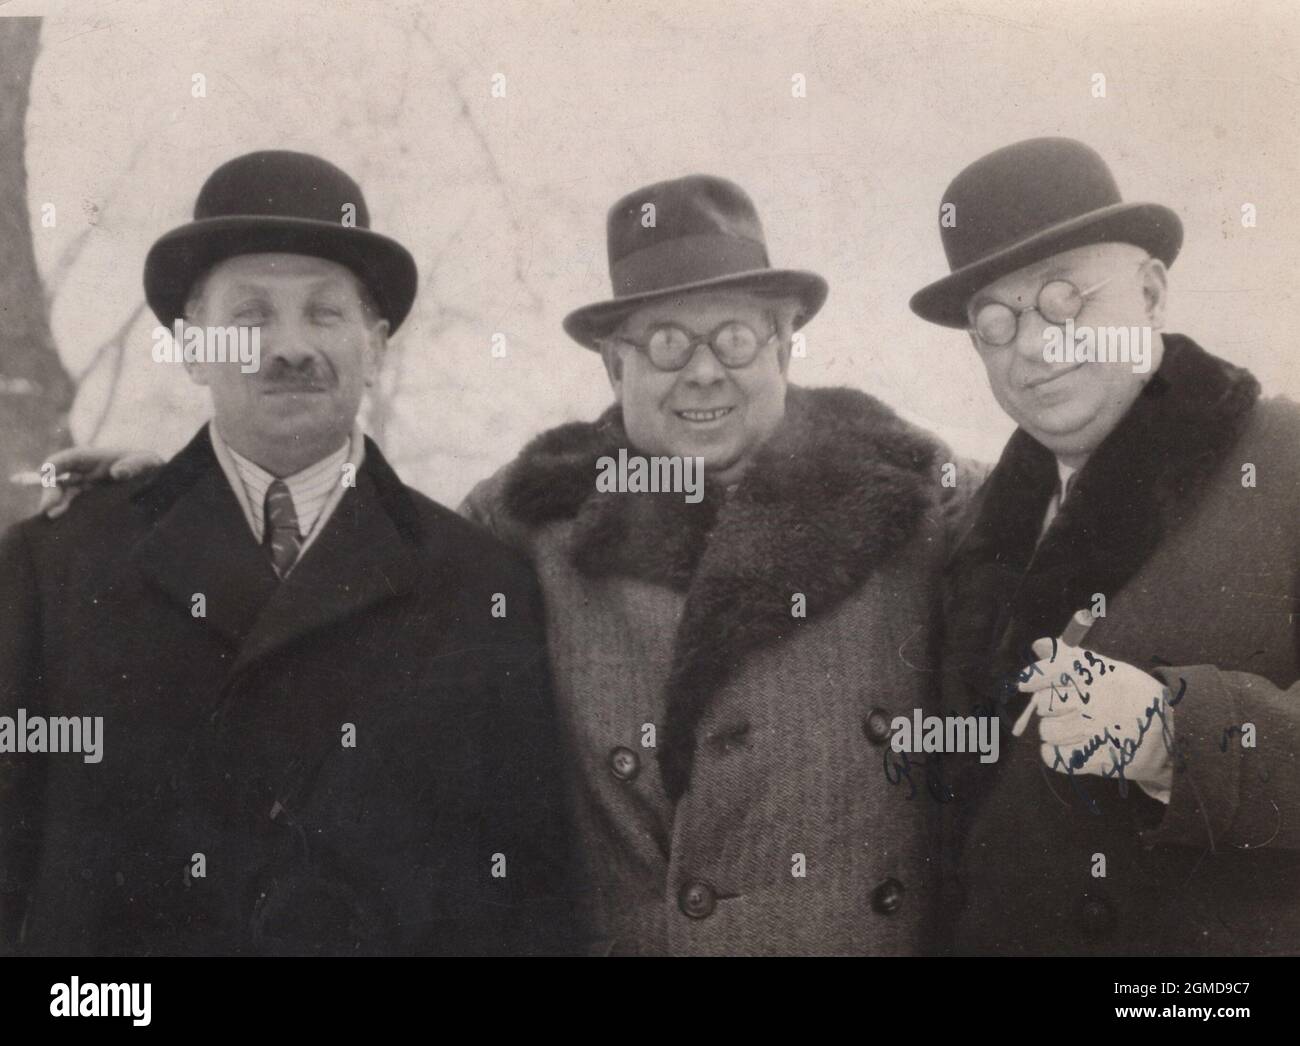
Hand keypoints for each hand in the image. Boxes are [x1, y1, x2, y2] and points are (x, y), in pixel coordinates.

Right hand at [37, 446, 163, 518]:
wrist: (155, 483)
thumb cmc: (147, 466)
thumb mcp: (145, 462)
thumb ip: (133, 465)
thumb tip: (118, 473)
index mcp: (94, 459)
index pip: (70, 458)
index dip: (54, 464)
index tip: (44, 473)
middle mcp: (84, 474)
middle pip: (59, 480)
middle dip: (51, 492)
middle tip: (49, 507)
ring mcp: (83, 490)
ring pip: (62, 497)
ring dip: (55, 506)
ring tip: (54, 516)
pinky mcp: (88, 505)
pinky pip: (72, 509)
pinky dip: (65, 515)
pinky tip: (62, 524)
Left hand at [1016, 636, 1174, 796]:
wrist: (1172, 732)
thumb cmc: (1131, 696)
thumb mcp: (1108, 670)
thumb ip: (1070, 658)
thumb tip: (1037, 645)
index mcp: (1101, 676)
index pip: (1055, 670)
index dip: (1035, 676)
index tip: (1024, 683)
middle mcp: (1098, 701)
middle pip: (1045, 703)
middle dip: (1048, 706)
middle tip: (1064, 709)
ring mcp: (1099, 732)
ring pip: (1047, 731)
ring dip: (1052, 731)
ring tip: (1071, 728)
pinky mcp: (1100, 759)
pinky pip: (1056, 757)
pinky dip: (1054, 753)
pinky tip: (1068, 746)